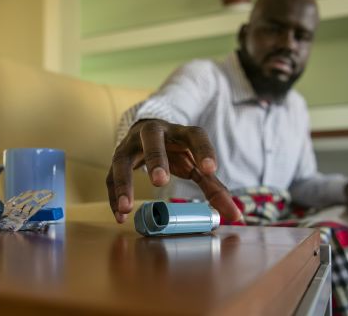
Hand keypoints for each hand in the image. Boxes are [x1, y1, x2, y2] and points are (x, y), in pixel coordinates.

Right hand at [106, 119, 241, 223]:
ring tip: (128, 207)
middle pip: (152, 137)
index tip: (211, 170)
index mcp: (180, 132)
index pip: (195, 135)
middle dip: (156, 158)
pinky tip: (121, 216)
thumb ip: (214, 188)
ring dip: (124, 183)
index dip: (204, 150)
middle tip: (160, 181)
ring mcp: (131, 144)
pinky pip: (111, 177)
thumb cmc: (176, 151)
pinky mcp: (117, 158)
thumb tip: (235, 216)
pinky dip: (114, 197)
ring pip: (122, 159)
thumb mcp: (196, 165)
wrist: (147, 132)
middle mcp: (153, 133)